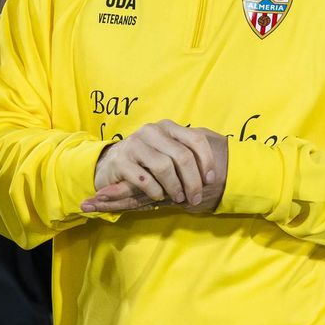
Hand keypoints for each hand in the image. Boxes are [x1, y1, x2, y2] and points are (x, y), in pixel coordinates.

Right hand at [83, 121, 218, 211]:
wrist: (110, 163)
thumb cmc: (147, 161)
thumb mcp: (168, 152)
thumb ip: (187, 155)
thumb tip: (214, 174)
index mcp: (168, 126)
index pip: (196, 138)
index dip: (207, 160)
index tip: (210, 180)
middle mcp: (152, 131)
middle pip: (182, 156)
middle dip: (193, 181)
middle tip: (195, 198)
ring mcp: (135, 144)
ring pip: (163, 166)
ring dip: (175, 187)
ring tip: (178, 198)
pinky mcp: (121, 161)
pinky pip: (144, 178)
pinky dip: (155, 191)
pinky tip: (158, 196)